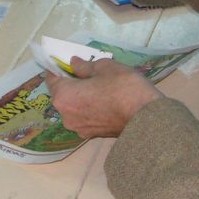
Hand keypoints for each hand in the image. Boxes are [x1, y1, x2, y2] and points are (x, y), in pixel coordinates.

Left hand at [45, 57, 162, 138]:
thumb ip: (84, 66)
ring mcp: (78, 128)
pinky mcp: (92, 135)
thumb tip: (73, 64)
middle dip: (71, 84)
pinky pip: (84, 117)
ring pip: (73, 107)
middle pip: (62, 95)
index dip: (58, 68)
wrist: (146, 118)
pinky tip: (104, 102)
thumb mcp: (105, 67)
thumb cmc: (123, 88)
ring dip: (80, 98)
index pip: (51, 79)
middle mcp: (65, 115)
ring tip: (98, 88)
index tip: (67, 63)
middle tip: (87, 74)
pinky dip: (89, 109)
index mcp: (63, 96)